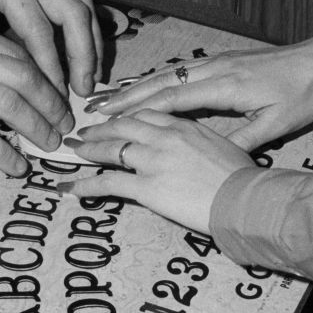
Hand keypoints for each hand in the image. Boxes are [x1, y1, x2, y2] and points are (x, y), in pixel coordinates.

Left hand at [0, 0, 102, 96]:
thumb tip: (11, 82)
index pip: (38, 29)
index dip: (50, 66)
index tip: (54, 95)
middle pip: (74, 12)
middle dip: (83, 54)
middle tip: (84, 89)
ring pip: (83, 4)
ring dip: (92, 43)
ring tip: (91, 76)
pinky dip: (86, 28)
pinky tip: (86, 54)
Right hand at [0, 15, 72, 175]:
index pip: (18, 51)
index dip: (45, 77)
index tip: (56, 95)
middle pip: (26, 77)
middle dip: (52, 103)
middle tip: (63, 122)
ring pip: (12, 105)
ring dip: (38, 128)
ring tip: (49, 144)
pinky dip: (5, 154)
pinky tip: (16, 166)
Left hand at [59, 110, 254, 233]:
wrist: (244, 198)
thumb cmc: (242, 178)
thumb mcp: (223, 147)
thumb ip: (201, 144)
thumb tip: (197, 151)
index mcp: (183, 126)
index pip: (146, 114)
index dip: (126, 117)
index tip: (116, 121)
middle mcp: (164, 137)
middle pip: (122, 126)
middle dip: (100, 128)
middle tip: (83, 131)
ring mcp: (152, 160)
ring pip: (110, 149)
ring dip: (88, 149)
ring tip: (73, 150)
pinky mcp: (146, 186)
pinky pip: (107, 183)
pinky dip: (83, 185)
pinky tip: (67, 187)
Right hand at [93, 39, 312, 150]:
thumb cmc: (300, 94)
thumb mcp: (276, 124)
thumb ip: (244, 141)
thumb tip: (216, 161)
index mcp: (224, 87)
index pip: (172, 99)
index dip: (138, 110)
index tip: (110, 119)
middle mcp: (213, 70)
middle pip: (160, 83)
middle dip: (125, 97)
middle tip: (93, 109)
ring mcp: (214, 62)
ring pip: (165, 74)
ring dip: (135, 87)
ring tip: (107, 99)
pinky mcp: (219, 60)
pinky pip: (178, 71)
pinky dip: (154, 80)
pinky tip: (142, 87)